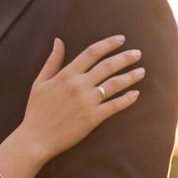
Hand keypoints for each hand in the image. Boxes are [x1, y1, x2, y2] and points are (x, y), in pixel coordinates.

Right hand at [13, 35, 143, 158]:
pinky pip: (115, 105)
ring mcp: (87, 102)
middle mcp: (79, 85)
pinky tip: (136, 94)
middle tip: (137, 53)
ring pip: (115, 84)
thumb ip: (52, 61)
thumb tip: (58, 41)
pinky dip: (127, 99)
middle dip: (125, 57)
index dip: (109, 44)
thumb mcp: (40, 82)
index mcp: (67, 74)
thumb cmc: (36, 110)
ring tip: (141, 71)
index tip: (121, 39)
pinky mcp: (93, 118)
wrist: (36, 138)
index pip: (92, 52)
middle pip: (108, 66)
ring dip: (130, 76)